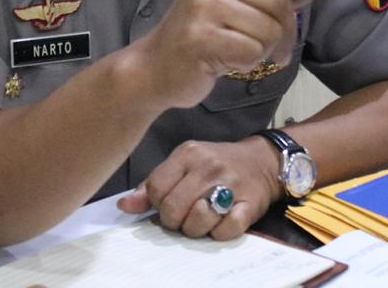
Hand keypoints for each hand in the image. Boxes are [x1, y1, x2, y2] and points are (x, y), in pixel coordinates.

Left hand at [117, 137, 280, 239]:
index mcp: (188, 154)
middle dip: (174, 221)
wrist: (262, 161)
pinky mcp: (249, 204)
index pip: (156, 188)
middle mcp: (208, 167)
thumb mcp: (183, 164)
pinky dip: (219, 233)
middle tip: (184, 216)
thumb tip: (125, 206)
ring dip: (196, 229)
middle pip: (173, 209)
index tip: (168, 203)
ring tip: (202, 219)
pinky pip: (225, 231)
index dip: (158, 204)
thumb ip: (153, 184)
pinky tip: (220, 222)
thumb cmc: (216, 164)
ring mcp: (230, 184)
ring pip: (196, 222)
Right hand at [129, 0, 351, 109]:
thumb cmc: (202, 34)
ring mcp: (203, 4)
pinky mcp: (200, 35)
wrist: (154, 67)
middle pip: (280, 2)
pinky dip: (247, 63)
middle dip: (283, 32)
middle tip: (268, 49)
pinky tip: (225, 61)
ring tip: (237, 51)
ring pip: (269, 30)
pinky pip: (252, 52)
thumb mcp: (238, 5)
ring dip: (263, 50)